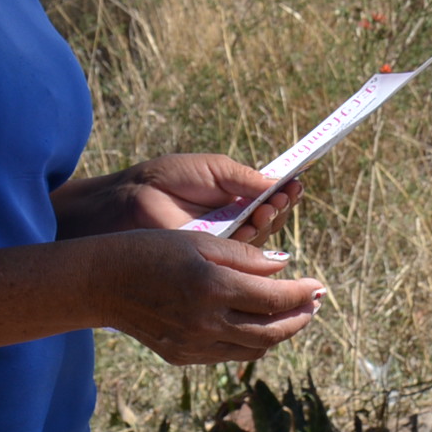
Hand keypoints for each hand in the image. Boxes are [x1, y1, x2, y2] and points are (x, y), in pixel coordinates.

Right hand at [84, 230, 325, 365]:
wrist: (101, 282)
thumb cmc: (150, 250)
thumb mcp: (199, 241)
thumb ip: (245, 256)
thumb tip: (284, 265)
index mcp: (213, 287)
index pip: (275, 298)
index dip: (303, 293)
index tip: (318, 285)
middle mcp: (206, 322)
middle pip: (272, 331)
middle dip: (300, 318)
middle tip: (314, 304)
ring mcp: (194, 344)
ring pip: (254, 348)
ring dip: (279, 333)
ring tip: (291, 316)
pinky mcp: (182, 356)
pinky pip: (228, 354)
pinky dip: (249, 342)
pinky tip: (255, 325)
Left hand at [126, 153, 305, 241]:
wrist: (135, 196)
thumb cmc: (171, 177)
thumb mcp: (216, 170)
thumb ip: (247, 179)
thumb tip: (283, 182)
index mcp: (235, 203)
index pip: (269, 204)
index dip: (284, 196)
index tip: (296, 184)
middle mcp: (232, 227)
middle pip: (270, 225)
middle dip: (280, 209)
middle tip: (283, 196)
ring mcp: (222, 246)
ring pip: (260, 242)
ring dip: (269, 222)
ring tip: (270, 205)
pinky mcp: (211, 260)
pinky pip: (240, 256)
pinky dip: (252, 238)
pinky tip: (255, 221)